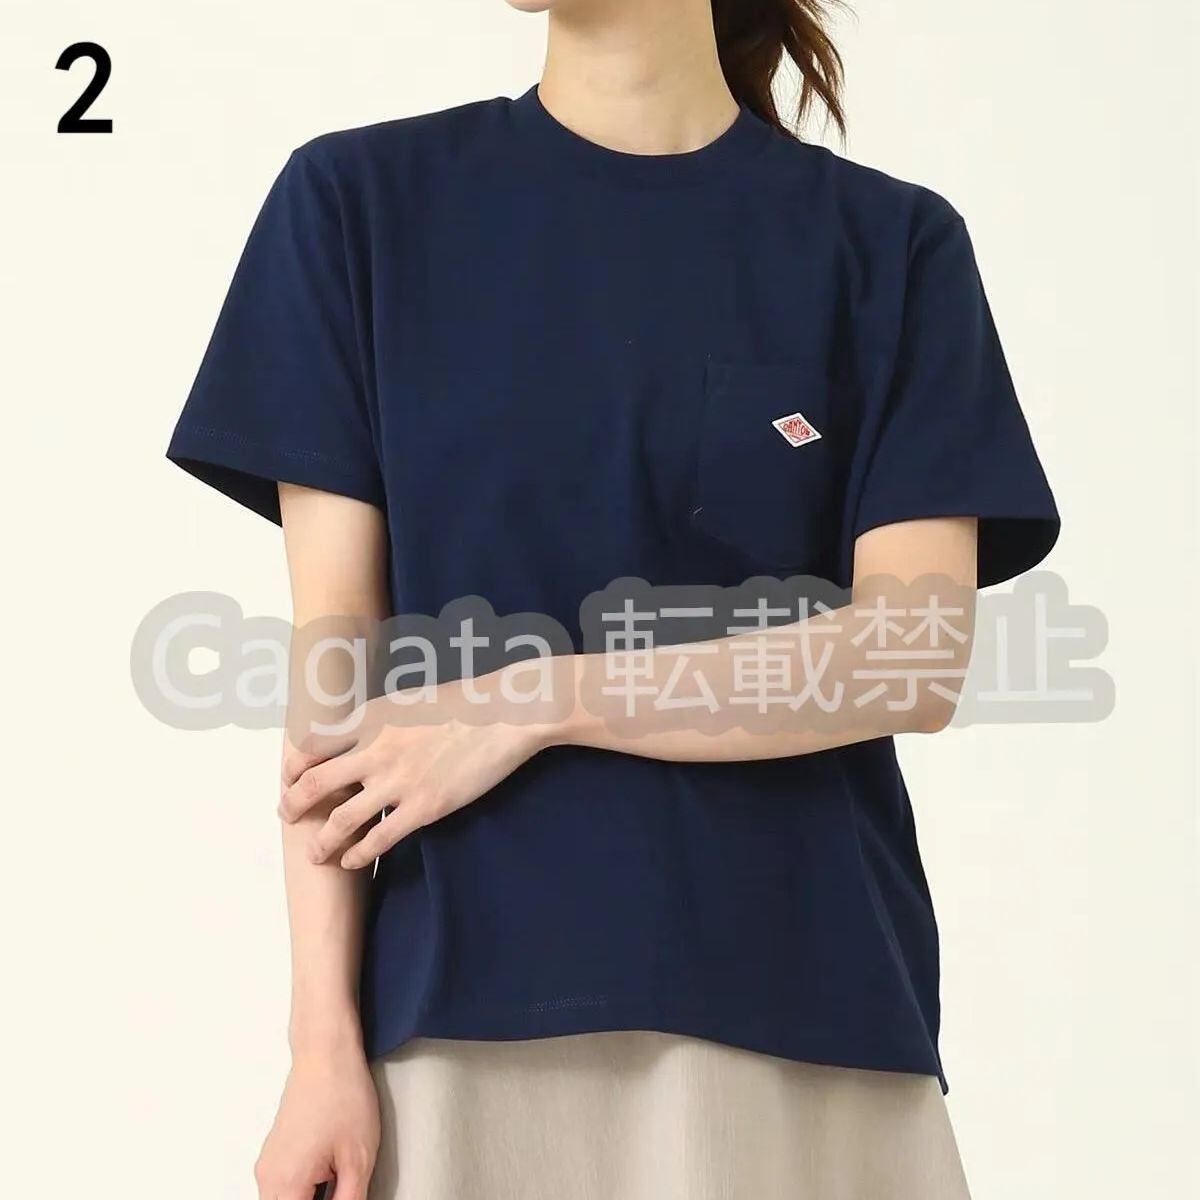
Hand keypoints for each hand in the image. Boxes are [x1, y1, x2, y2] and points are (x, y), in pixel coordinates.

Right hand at [254, 1042, 379, 1199]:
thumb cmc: (342, 1094)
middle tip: (343, 1189)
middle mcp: (268, 1177)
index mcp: (286, 1184)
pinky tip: (331, 1173)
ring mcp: (268, 1164)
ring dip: (309, 1198)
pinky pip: (283, 1186)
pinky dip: (303, 1190)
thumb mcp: (359, 1158)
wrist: (326, 1052)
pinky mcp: (275, 1151)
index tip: (344, 1197)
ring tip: (338, 1178)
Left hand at [278, 675, 556, 868]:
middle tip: (288, 818)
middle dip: (293, 806)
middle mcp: (375, 749)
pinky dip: (359, 855)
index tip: (289, 781)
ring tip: (316, 854)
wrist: (504, 715)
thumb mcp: (406, 700)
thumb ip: (376, 719)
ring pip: (340, 820)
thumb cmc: (461, 704)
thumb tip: (357, 734)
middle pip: (314, 784)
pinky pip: (379, 839)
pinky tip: (352, 861)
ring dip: (321, 842)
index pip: (311, 745)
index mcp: (370, 718)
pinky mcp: (423, 807)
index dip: (292, 768)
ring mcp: (398, 781)